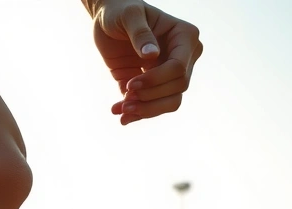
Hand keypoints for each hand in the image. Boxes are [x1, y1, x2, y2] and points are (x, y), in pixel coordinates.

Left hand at [87, 1, 202, 124]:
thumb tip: (152, 55)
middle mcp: (183, 57)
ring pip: (170, 103)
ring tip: (122, 111)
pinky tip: (120, 115)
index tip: (131, 83)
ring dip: (146, 111)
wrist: (108, 21)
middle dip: (150, 98)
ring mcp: (169, 74)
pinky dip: (137, 114)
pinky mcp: (153, 87)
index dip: (156, 80)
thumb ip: (140, 33)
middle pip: (177, 90)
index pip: (179, 69)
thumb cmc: (121, 10)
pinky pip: (153, 107)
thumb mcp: (129, 16)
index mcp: (184, 37)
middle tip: (125, 98)